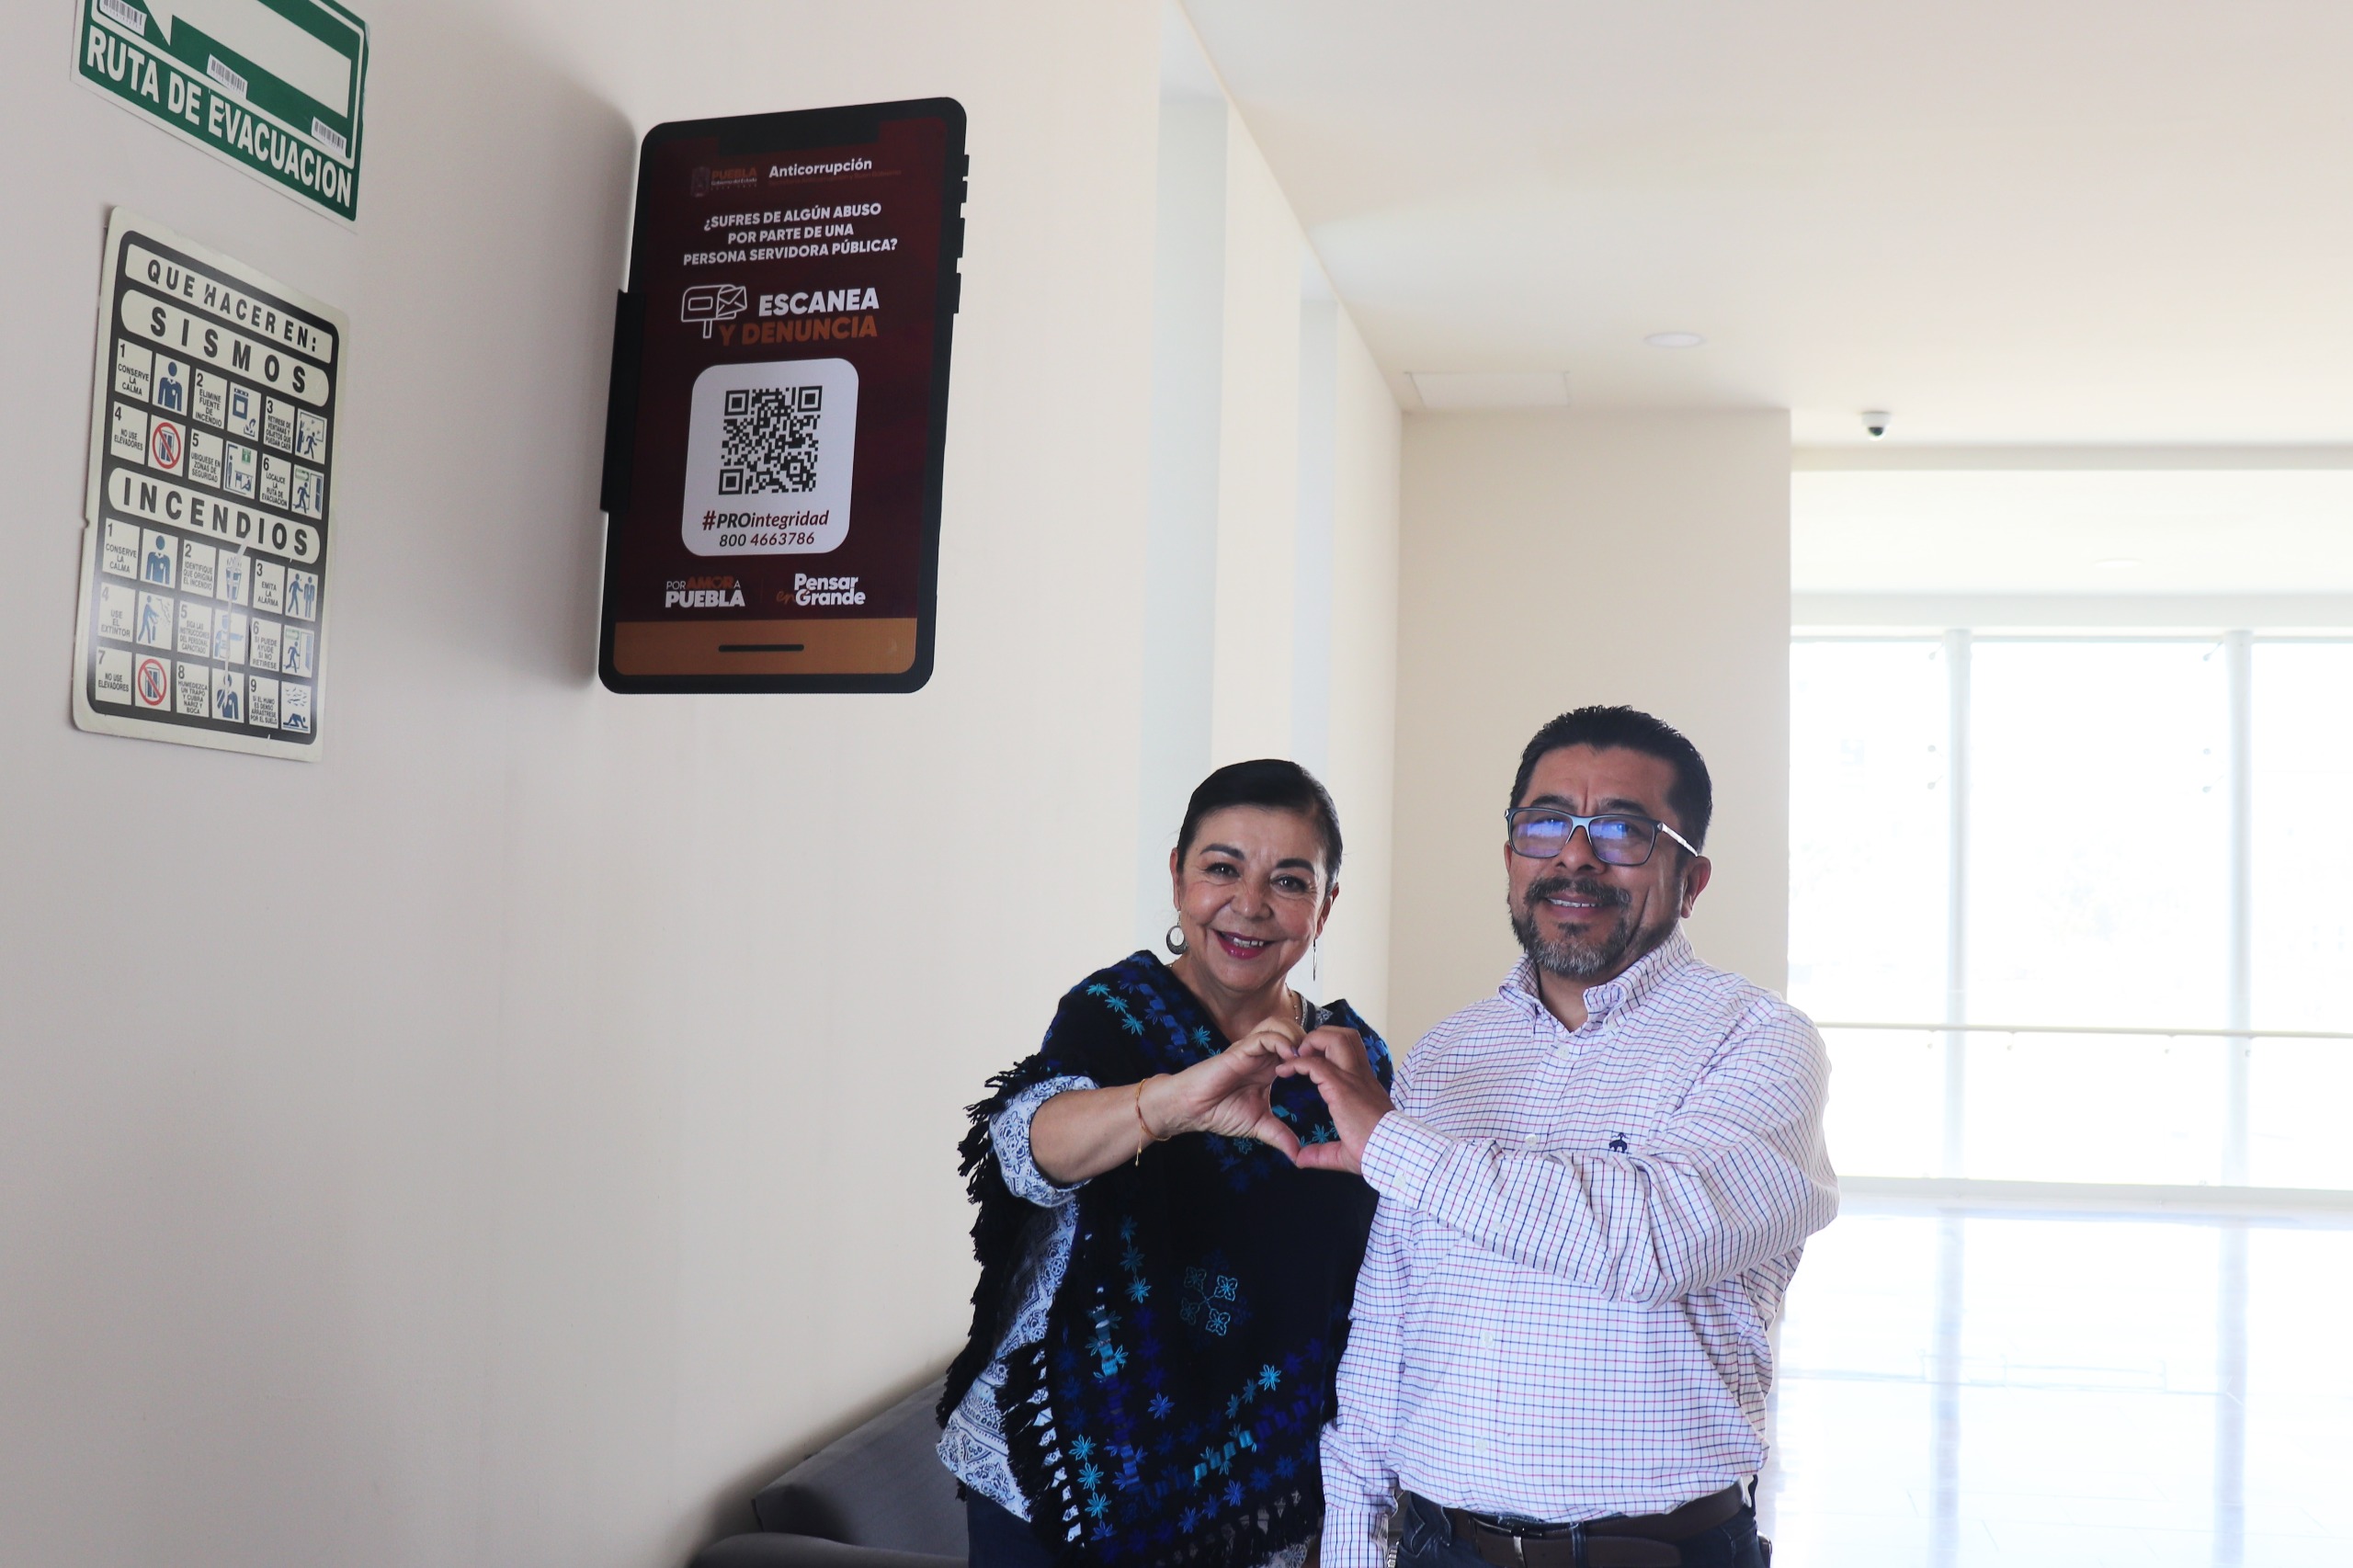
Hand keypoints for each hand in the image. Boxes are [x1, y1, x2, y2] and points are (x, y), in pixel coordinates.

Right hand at [1144, 1013, 1307, 1157]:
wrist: (1193, 1110)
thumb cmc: (1220, 1112)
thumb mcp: (1259, 1125)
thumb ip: (1279, 1135)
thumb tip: (1298, 1155)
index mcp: (1270, 1066)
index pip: (1298, 1046)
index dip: (1315, 1053)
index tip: (1326, 1072)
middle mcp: (1262, 1053)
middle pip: (1294, 1028)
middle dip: (1310, 1040)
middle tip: (1319, 1060)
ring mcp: (1251, 1049)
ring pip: (1280, 1024)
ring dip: (1296, 1037)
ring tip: (1304, 1059)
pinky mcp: (1239, 1050)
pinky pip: (1264, 1036)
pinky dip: (1280, 1041)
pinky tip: (1288, 1058)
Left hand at [1279, 1026, 1392, 1173]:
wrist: (1391, 1153)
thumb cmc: (1375, 1153)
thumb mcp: (1344, 1152)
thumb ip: (1321, 1153)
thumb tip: (1300, 1159)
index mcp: (1363, 1086)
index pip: (1348, 1052)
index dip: (1326, 1050)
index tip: (1307, 1064)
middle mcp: (1360, 1076)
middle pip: (1345, 1035)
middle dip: (1321, 1035)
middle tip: (1303, 1053)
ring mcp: (1352, 1079)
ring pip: (1336, 1039)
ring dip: (1312, 1041)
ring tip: (1296, 1056)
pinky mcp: (1342, 1088)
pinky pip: (1316, 1064)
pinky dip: (1297, 1063)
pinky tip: (1284, 1071)